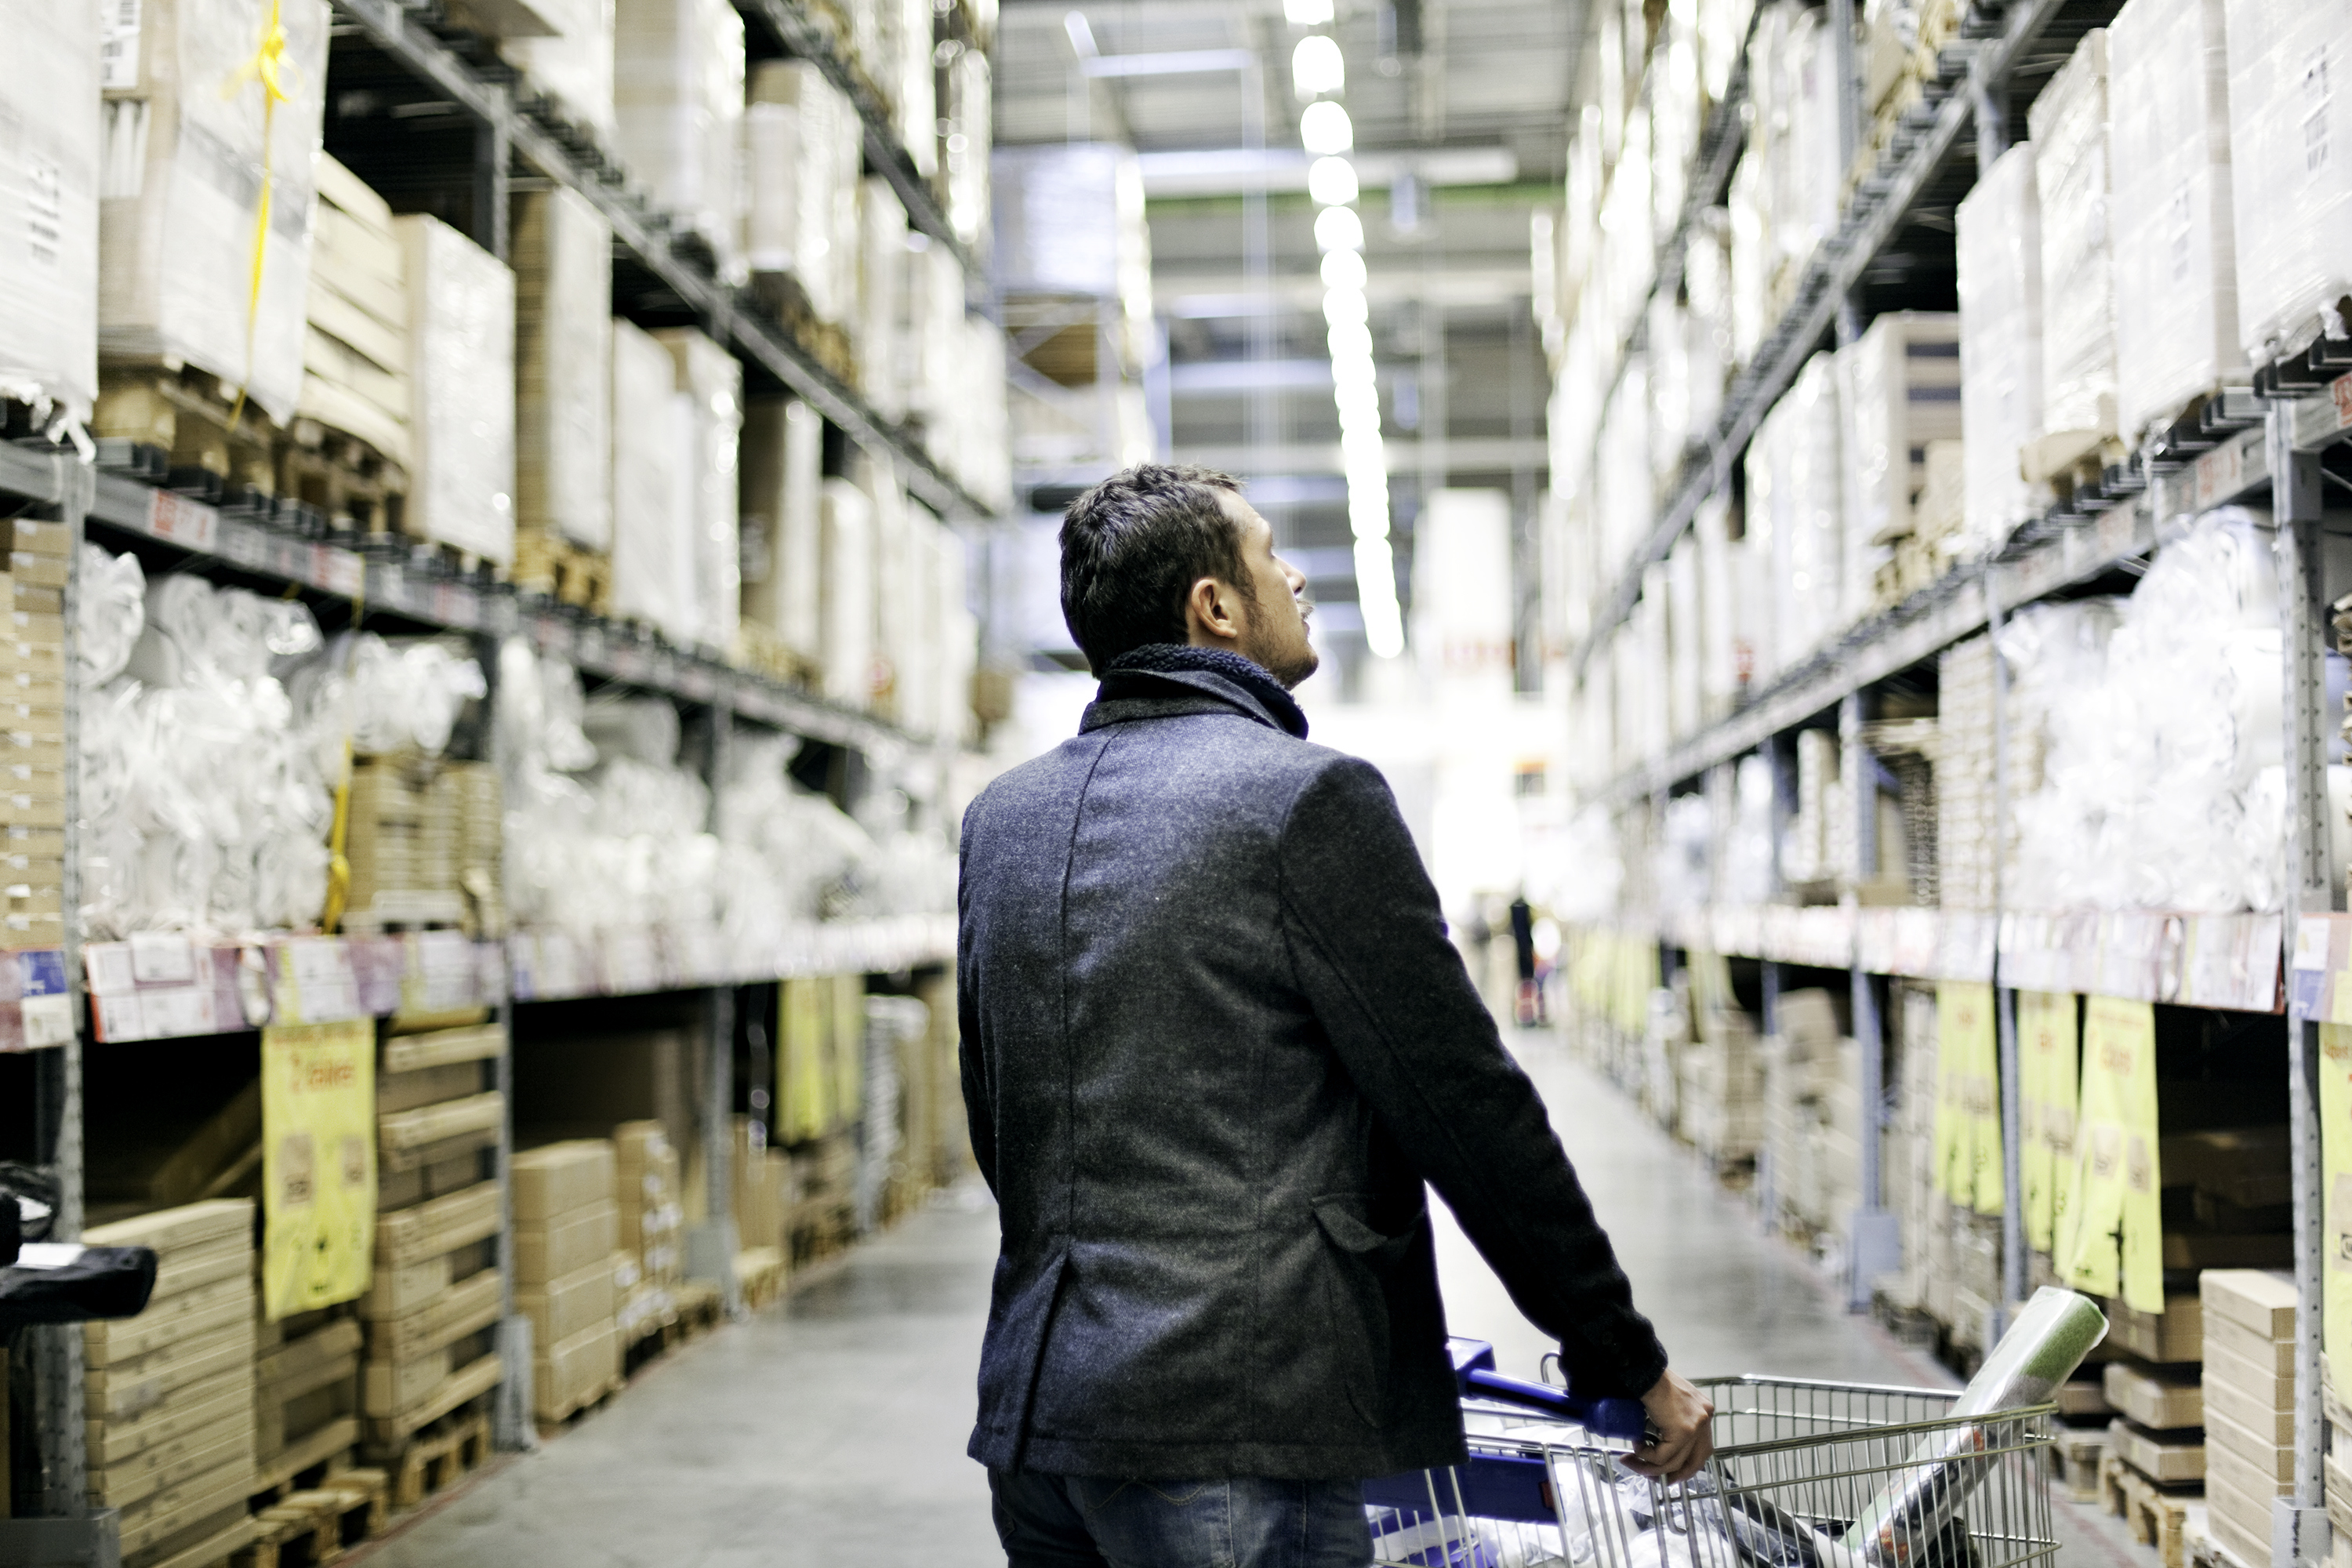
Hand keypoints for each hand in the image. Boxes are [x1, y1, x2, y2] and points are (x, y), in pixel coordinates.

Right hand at [1623, 1367, 1713, 1483]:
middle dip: (1671, 1475)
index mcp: (1703, 1413)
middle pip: (1694, 1462)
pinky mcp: (1683, 1431)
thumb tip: (1659, 1442)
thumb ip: (1672, 1418)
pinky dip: (1646, 1456)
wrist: (1645, 1371)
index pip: (1701, 1450)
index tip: (1664, 1471)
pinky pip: (1663, 1456)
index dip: (1683, 1466)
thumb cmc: (1650, 1381)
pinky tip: (1636, 1446)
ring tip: (1632, 1458)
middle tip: (1650, 1477)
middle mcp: (1705, 1419)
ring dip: (1649, 1467)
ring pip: (1674, 1462)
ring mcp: (1696, 1426)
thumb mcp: (1669, 1402)